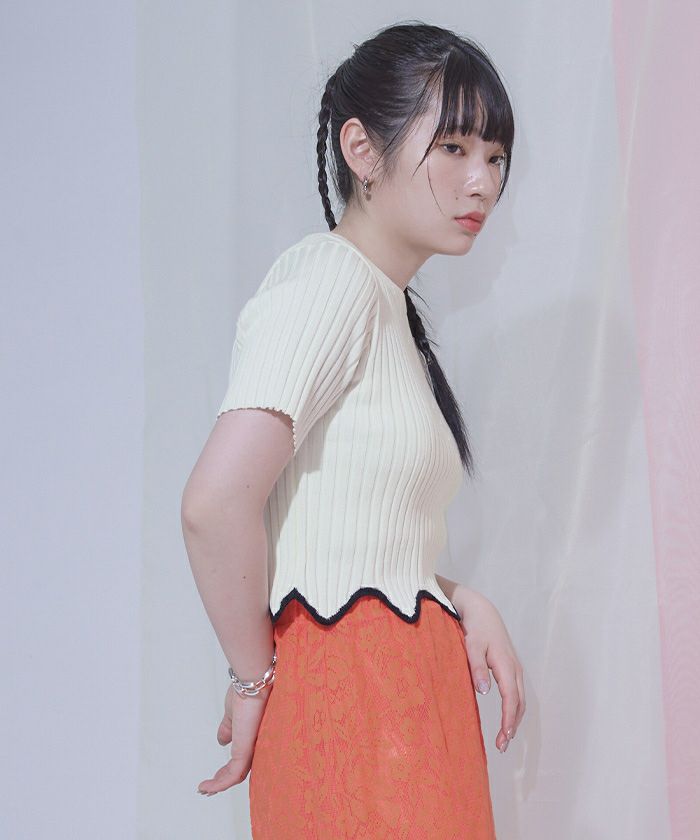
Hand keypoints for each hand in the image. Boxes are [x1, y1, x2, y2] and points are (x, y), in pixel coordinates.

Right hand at [197, 682, 271, 795]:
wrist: (253, 683)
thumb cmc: (247, 692)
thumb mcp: (233, 714)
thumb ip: (228, 728)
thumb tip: (222, 741)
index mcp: (252, 735)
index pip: (241, 757)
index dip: (228, 767)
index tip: (216, 774)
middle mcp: (255, 744)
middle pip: (240, 769)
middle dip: (223, 779)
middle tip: (209, 788)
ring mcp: (252, 748)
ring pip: (236, 775)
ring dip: (219, 784)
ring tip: (205, 790)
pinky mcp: (246, 749)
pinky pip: (234, 774)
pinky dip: (220, 783)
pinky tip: (207, 786)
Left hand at [452, 586, 525, 752]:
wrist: (483, 611)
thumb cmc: (475, 628)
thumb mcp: (471, 645)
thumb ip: (477, 668)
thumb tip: (484, 692)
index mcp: (506, 665)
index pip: (511, 698)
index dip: (508, 719)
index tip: (504, 737)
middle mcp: (515, 669)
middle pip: (519, 703)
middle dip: (512, 725)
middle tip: (502, 746)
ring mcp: (515, 669)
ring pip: (520, 700)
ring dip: (514, 720)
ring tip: (504, 739)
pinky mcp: (511, 669)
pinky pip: (516, 694)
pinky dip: (513, 710)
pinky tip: (506, 720)